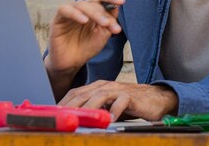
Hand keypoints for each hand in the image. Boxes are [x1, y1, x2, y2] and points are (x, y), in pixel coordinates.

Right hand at [44, 0, 123, 97]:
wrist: (71, 63)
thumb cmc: (86, 48)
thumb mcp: (102, 35)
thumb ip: (109, 22)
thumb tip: (116, 7)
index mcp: (92, 10)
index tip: (122, 1)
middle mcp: (81, 9)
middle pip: (93, 1)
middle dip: (104, 13)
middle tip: (111, 25)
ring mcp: (69, 12)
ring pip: (81, 4)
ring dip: (94, 13)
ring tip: (103, 23)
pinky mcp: (58, 19)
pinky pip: (65, 9)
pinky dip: (76, 13)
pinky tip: (84, 21)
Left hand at [59, 80, 177, 120]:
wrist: (155, 99)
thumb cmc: (129, 105)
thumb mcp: (107, 108)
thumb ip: (93, 111)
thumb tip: (75, 122)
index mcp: (97, 87)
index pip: (76, 93)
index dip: (63, 102)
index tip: (52, 113)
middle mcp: (105, 86)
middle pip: (84, 93)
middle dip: (70, 105)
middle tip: (61, 117)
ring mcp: (118, 89)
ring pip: (99, 95)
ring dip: (89, 107)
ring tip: (80, 118)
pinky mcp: (131, 96)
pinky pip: (121, 102)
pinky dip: (114, 111)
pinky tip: (109, 120)